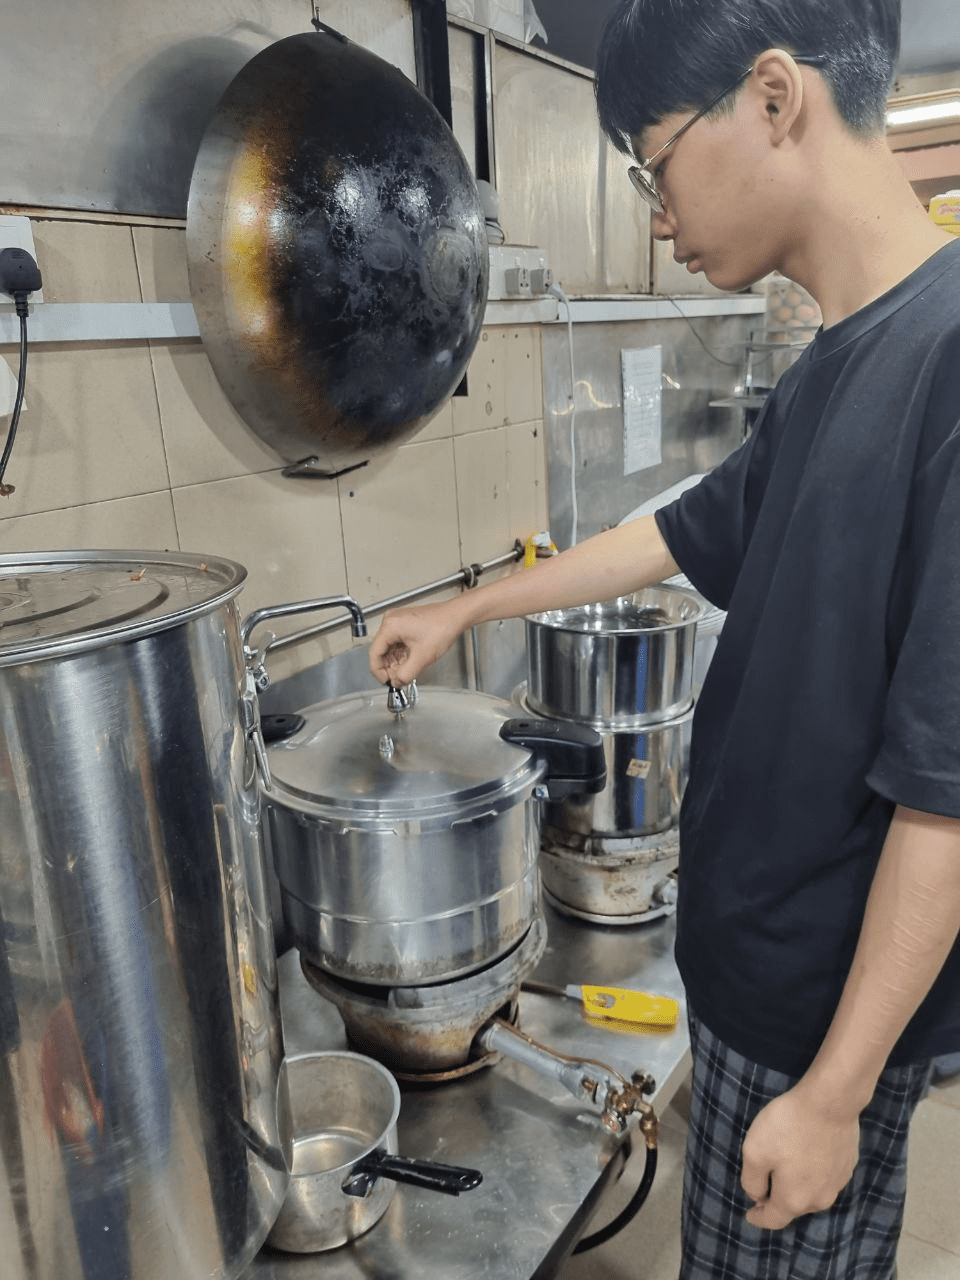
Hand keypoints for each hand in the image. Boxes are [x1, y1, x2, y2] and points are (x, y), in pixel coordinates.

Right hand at [367, 599, 466, 685]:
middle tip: (398, 679)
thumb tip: (397, 682)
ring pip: (390, 648)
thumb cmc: (442, 627)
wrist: (455, 616)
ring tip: (406, 672)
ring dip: (396, 662)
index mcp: (390, 626)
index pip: (374, 653)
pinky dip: (402, 654)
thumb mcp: (422, 657)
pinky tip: (409, 662)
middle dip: (389, 667)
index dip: (378, 671)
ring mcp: (397, 621)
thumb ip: (406, 674)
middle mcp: (390, 621)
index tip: (386, 681)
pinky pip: (397, 642)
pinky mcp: (404, 623)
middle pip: (381, 651)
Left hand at [740, 1084, 859, 1229]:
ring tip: (785, 1171)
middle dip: (777, 1200)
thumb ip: (752, 1180)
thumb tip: (758, 1196)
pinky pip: (824, 1177)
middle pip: (793, 1206)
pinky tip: (807, 1156)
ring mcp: (837, 1183)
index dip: (759, 1218)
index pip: (774, 1219)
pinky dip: (813, 1172)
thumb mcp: (755, 1151)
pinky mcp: (847, 1165)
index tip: (750, 1215)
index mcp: (794, 1199)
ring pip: (811, 1193)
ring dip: (797, 1186)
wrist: (830, 1102)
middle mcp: (819, 1199)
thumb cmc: (787, 1126)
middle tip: (764, 1187)